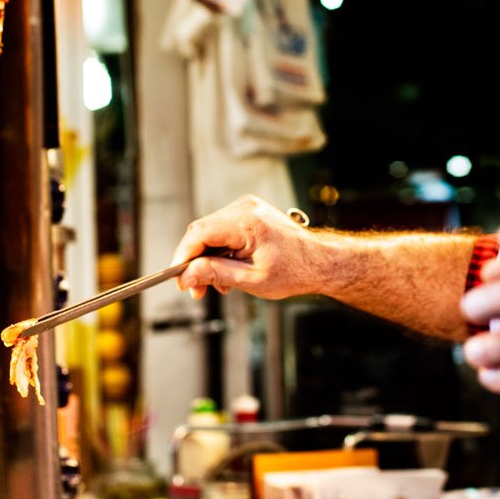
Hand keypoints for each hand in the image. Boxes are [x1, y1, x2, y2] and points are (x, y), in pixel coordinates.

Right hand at [172, 196, 323, 300]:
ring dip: (208, 259)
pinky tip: (228, 272)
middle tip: (197, 290)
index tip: (179, 279)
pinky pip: (222, 230)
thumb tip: (187, 274)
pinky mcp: (248, 213)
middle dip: (195, 262)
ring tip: (220, 285)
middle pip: (202, 232)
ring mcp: (247, 208)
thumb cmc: (295, 271)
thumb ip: (216, 273)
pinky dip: (220, 251)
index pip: (199, 233)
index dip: (184, 257)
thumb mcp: (252, 280)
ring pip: (210, 232)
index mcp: (247, 222)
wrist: (320, 262)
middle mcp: (245, 208)